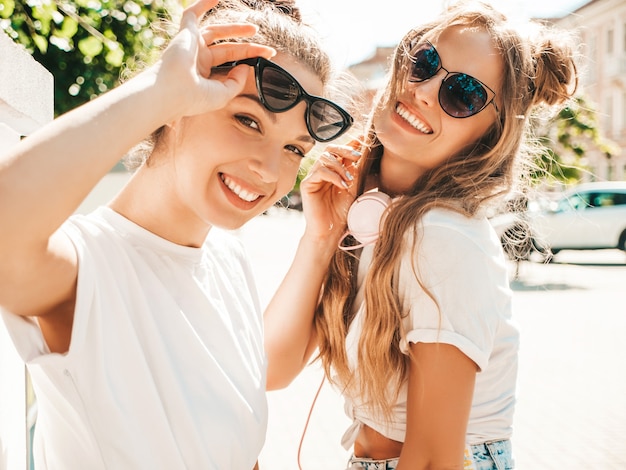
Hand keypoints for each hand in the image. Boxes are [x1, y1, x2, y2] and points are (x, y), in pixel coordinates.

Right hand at [148, 0, 275, 118]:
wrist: (171, 92)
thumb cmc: (192, 98)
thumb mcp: (222, 95)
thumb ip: (236, 83)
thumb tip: (245, 67)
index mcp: (204, 74)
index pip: (229, 63)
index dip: (248, 59)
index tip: (267, 58)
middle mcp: (197, 59)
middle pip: (227, 48)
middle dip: (248, 47)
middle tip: (268, 49)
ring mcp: (191, 45)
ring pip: (216, 31)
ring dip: (235, 28)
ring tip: (254, 28)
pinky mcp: (185, 34)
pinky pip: (193, 14)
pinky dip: (204, 4)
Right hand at [300, 141, 361, 245]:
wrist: (331, 230)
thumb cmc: (341, 211)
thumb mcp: (353, 187)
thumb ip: (354, 170)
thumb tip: (361, 150)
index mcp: (333, 170)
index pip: (339, 151)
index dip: (350, 144)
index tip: (364, 139)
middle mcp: (321, 171)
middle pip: (330, 149)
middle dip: (345, 150)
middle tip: (357, 157)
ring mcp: (313, 177)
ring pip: (325, 158)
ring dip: (340, 167)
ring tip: (349, 180)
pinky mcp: (307, 185)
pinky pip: (319, 172)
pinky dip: (333, 176)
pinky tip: (342, 185)